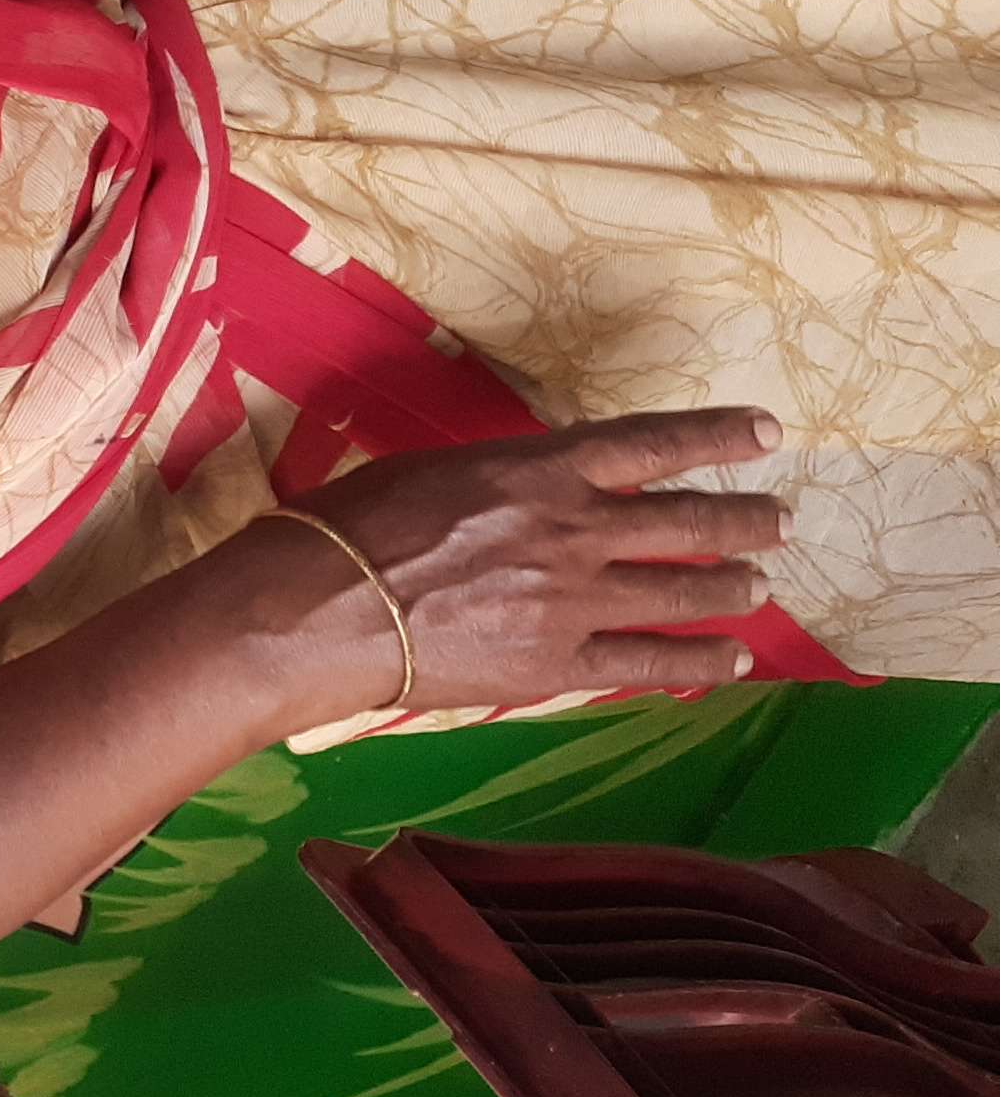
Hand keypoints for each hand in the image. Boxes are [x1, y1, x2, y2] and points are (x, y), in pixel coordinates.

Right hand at [258, 408, 789, 719]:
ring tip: (760, 586)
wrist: (319, 608)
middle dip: (744, 520)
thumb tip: (539, 488)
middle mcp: (574, 531)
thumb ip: (507, 479)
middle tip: (777, 521)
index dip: (716, 437)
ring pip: (683, 591)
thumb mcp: (436, 471)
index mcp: (540, 473)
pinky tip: (732, 658)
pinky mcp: (558, 664)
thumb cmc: (353, 525)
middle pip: (688, 521)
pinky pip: (649, 662)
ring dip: (734, 587)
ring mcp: (573, 602)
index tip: (766, 432)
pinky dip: (701, 659)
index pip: (652, 445)